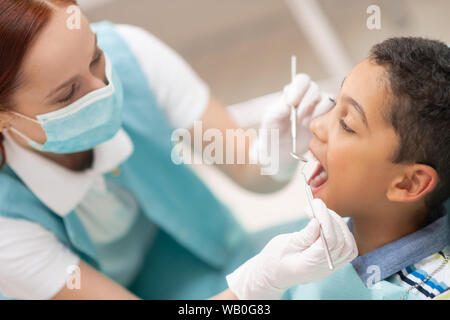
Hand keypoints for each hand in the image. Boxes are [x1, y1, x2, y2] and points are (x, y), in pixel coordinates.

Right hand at [226, 199, 357, 299]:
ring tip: (322, 214)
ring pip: (348, 245)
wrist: (272, 274)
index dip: (326, 219)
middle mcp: (324, 268)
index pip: (330, 240)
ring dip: (339, 224)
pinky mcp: (332, 263)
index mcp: (310, 265)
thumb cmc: (274, 260)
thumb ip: (304, 235)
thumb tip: (318, 222)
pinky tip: (330, 223)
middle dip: (331, 218)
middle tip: (316, 205)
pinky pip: (348, 249)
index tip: (316, 204)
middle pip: (341, 241)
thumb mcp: (284, 245)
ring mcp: (330, 267)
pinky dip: (344, 233)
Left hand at [250, 74, 333, 180]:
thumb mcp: (271, 119)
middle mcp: (308, 94)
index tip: (292, 103)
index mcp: (293, 90)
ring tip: (303, 125)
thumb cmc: (274, 131)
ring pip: (326, 100)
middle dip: (305, 105)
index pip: (302, 80)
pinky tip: (314, 128)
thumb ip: (279, 109)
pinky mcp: (329, 117)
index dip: (298, 89)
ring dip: (315, 113)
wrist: (282, 149)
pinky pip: (334, 112)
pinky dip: (325, 120)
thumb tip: (288, 104)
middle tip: (296, 119)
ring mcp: (320, 105)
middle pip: (314, 89)